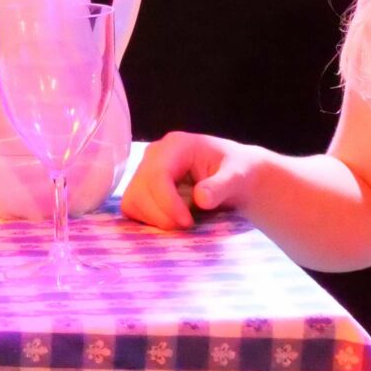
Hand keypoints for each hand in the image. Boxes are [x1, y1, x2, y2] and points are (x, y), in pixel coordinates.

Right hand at [120, 131, 260, 229]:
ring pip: (133, 200)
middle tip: (187, 226)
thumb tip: (201, 198)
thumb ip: (221, 186)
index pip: (157, 174)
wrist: (235, 177)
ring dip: (154, 219)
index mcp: (175, 145)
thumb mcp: (238, 177)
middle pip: (141, 189)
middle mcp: (154, 155)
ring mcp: (145, 171)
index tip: (187, 222)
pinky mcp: (143, 188)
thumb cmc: (237, 172)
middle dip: (161, 214)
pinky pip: (132, 207)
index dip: (167, 202)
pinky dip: (147, 220)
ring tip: (180, 224)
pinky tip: (170, 222)